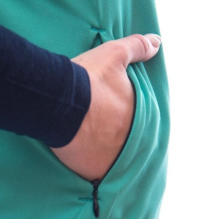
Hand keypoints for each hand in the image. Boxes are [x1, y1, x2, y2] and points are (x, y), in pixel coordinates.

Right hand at [50, 34, 161, 181]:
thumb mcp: (114, 55)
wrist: (60, 101)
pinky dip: (89, 171)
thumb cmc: (87, 79)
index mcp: (136, 116)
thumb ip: (137, 48)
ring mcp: (111, 158)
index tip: (110, 122)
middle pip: (124, 145)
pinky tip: (82, 165)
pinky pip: (94, 175)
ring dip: (102, 158)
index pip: (137, 124)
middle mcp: (128, 140)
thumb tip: (158, 42)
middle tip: (99, 139)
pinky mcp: (92, 170)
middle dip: (114, 141)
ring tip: (90, 153)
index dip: (122, 122)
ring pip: (110, 162)